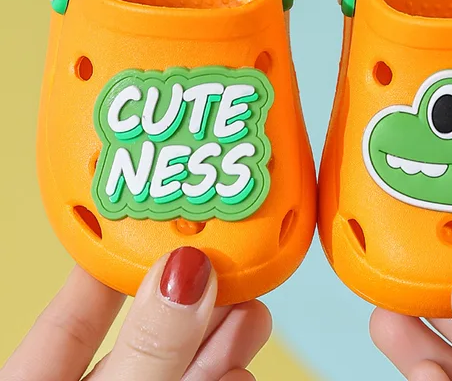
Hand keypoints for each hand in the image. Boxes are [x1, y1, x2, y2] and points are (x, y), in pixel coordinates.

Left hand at [0, 247, 270, 380]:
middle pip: (142, 332)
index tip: (162, 214)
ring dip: (222, 337)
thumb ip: (145, 350)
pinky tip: (240, 371)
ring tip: (249, 313)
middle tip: (231, 266)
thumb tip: (186, 270)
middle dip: (194, 297)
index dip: (119, 252)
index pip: (75, 307)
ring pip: (180, 364)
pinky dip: (227, 379)